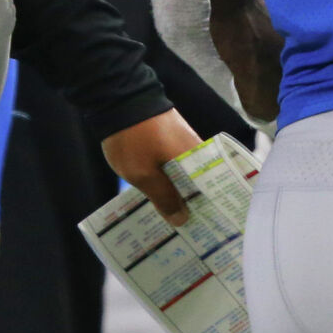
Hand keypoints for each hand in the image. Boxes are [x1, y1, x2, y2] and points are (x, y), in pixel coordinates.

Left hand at [100, 108, 201, 225]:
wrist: (116, 99)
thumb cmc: (132, 139)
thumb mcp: (143, 174)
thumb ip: (163, 197)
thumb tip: (182, 219)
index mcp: (199, 161)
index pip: (215, 192)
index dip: (212, 213)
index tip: (209, 234)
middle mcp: (198, 153)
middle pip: (201, 186)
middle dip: (195, 208)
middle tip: (190, 234)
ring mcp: (184, 145)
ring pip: (186, 177)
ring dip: (180, 195)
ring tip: (175, 222)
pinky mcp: (170, 140)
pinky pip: (175, 167)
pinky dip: (170, 181)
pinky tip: (162, 199)